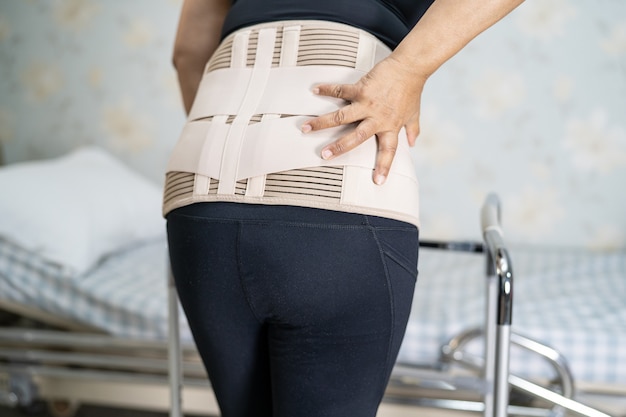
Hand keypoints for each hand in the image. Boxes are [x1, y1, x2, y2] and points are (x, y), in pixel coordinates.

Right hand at [301, 56, 425, 184]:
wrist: (410, 67)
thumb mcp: (414, 113)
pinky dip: (327, 89)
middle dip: (339, 147)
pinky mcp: (362, 88)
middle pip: (356, 137)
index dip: (384, 167)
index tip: (378, 182)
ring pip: (341, 116)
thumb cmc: (411, 91)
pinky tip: (314, 90)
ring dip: (322, 122)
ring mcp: (368, 103)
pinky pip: (341, 90)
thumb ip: (412, 129)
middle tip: (324, 155)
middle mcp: (377, 118)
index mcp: (390, 127)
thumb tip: (412, 142)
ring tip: (305, 128)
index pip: (388, 151)